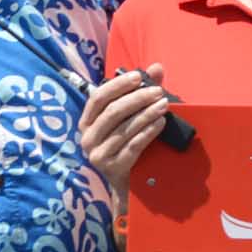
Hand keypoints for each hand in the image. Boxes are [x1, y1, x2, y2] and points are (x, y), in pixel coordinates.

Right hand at [78, 65, 172, 201]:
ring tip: (164, 104)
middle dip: (137, 99)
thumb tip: (157, 68)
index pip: (98, 97)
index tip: (138, 76)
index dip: (118, 85)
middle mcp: (88, 137)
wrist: (123, 182)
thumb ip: (141, 91)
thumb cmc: (124, 143)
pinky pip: (133, 146)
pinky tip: (161, 123)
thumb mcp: (128, 117)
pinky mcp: (113, 168)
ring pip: (124, 128)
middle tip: (157, 91)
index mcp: (87, 121)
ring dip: (146, 114)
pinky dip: (148, 132)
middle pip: (113, 112)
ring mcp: (98, 154)